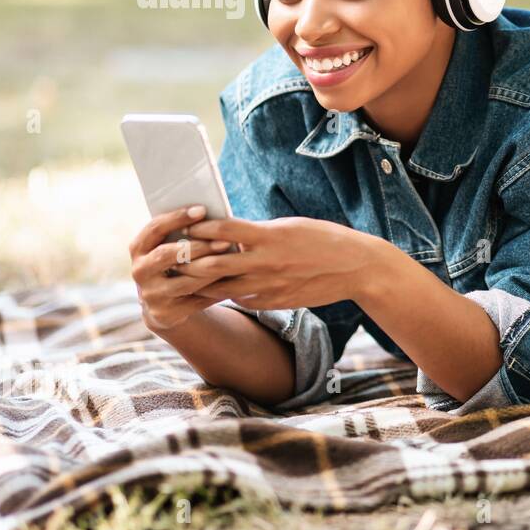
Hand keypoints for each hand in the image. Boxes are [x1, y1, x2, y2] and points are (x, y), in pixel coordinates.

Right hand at [129, 205, 237, 333]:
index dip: (177, 217)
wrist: (166, 305)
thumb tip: (214, 215)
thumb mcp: (172, 248)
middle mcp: (139, 271)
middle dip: (198, 247)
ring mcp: (151, 294)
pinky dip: (216, 290)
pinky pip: (196, 301)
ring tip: (234, 261)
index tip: (202, 209)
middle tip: (225, 242)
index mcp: (139, 248)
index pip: (155, 228)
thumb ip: (184, 234)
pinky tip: (233, 281)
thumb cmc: (176, 264)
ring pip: (186, 281)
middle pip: (167, 255)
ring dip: (212, 271)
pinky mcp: (164, 314)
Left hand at [177, 215, 380, 309]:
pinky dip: (227, 294)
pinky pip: (241, 299)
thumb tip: (228, 233)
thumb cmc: (323, 239)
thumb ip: (258, 232)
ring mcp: (269, 285)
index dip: (198, 228)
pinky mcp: (274, 302)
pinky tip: (220, 289)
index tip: (184, 227)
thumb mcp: (290, 227)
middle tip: (174, 256)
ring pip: (220, 287)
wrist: (355, 267)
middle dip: (190, 261)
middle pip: (212, 263)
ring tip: (186, 276)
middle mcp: (265, 261)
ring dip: (201, 282)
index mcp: (269, 235)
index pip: (221, 229)